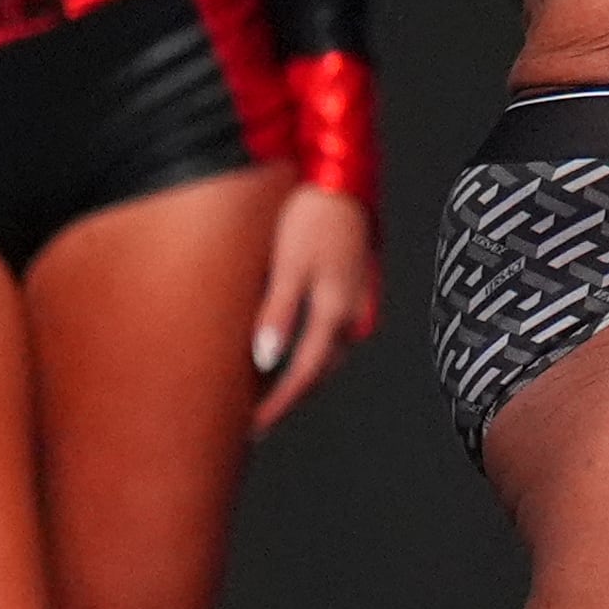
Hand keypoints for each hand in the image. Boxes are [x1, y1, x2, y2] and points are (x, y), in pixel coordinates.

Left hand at [251, 186, 377, 434]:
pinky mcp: (356, 288)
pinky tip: (289, 348)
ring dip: (300, 375)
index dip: (277, 405)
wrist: (344, 179)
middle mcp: (353, 314)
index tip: (250, 429)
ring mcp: (359, 302)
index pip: (304, 375)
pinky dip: (310, 349)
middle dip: (287, 397)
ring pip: (328, 353)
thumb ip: (278, 314)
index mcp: (336, 312)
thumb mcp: (289, 265)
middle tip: (253, 419)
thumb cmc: (312, 216)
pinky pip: (332, 333)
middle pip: (319, 371)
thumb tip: (265, 362)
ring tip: (264, 390)